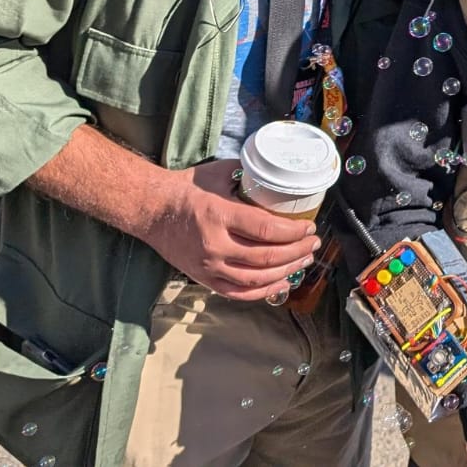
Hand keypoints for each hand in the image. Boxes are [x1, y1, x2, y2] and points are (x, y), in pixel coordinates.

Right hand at [139, 159, 320, 301]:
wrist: (152, 210)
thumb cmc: (187, 188)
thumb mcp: (219, 173)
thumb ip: (248, 177)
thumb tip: (279, 178)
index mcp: (220, 215)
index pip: (266, 228)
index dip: (294, 232)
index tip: (310, 227)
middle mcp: (214, 245)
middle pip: (266, 256)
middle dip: (297, 251)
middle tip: (314, 243)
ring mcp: (209, 266)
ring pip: (257, 278)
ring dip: (287, 271)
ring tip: (305, 261)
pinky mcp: (204, 279)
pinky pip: (239, 293)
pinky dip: (264, 291)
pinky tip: (282, 282)